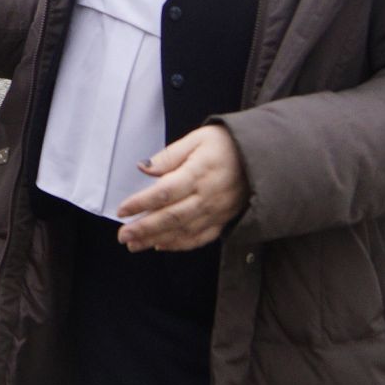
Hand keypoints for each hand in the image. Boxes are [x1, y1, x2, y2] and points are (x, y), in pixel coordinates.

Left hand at [114, 125, 248, 252]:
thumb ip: (169, 155)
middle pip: (171, 217)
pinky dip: (179, 245)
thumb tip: (143, 168)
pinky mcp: (223, 220)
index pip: (164, 192)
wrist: (263, 158)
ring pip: (183, 231)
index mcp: (199, 173)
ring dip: (156, 240)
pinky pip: (200, 238)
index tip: (122, 210)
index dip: (141, 203)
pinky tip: (160, 246)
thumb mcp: (197, 138)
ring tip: (134, 244)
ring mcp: (216, 212)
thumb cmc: (226, 144)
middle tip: (122, 236)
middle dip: (144, 229)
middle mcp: (207, 196)